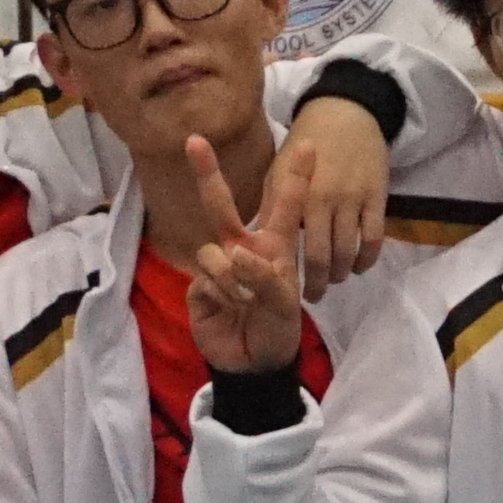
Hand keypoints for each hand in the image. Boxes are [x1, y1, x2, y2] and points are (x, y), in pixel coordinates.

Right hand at [180, 136, 309, 377]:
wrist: (253, 363)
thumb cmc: (277, 329)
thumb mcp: (285, 304)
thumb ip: (264, 276)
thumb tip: (233, 252)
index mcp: (273, 246)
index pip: (285, 205)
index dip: (295, 176)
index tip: (307, 144)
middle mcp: (242, 248)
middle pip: (221, 205)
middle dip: (208, 173)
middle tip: (194, 139)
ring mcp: (217, 266)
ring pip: (214, 251)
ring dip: (232, 278)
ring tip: (246, 302)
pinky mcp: (198, 285)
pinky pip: (207, 277)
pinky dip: (222, 294)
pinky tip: (230, 309)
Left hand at [264, 94, 397, 294]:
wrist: (346, 113)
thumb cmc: (305, 142)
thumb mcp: (277, 169)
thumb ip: (272, 205)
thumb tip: (257, 240)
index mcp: (295, 194)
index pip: (290, 244)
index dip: (286, 269)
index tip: (280, 287)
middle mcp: (325, 199)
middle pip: (322, 256)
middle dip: (318, 283)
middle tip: (314, 296)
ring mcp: (353, 199)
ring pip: (348, 252)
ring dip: (341, 274)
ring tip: (335, 280)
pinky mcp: (377, 198)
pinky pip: (373, 239)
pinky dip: (366, 259)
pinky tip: (359, 266)